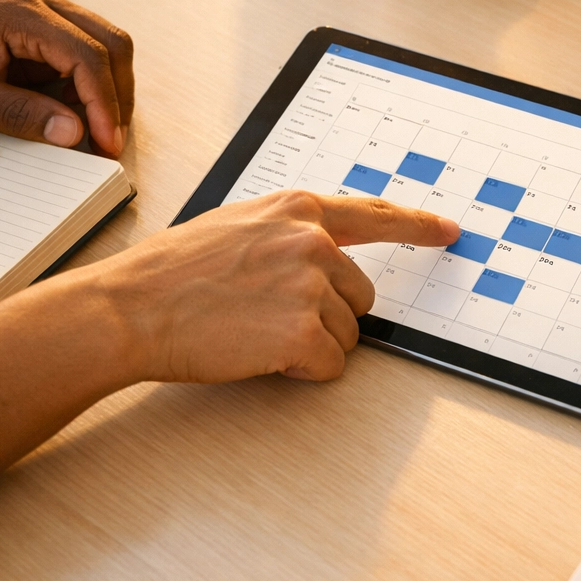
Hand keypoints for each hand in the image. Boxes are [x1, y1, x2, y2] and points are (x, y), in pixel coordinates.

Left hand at [0, 0, 133, 156]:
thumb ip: (19, 114)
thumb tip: (75, 133)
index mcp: (18, 11)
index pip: (87, 55)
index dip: (104, 104)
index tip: (105, 144)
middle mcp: (38, 1)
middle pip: (110, 44)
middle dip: (117, 98)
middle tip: (108, 144)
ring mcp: (41, 10)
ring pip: (104, 47)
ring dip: (108, 92)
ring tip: (94, 134)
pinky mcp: (38, 26)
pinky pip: (82, 53)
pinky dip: (89, 87)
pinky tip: (75, 116)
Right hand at [97, 191, 458, 383]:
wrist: (132, 308)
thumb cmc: (171, 273)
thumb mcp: (236, 226)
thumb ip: (286, 231)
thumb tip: (322, 249)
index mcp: (297, 209)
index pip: (376, 215)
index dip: (418, 226)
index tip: (448, 231)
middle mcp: (312, 241)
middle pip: (361, 296)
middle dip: (325, 315)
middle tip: (265, 315)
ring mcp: (310, 286)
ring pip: (348, 335)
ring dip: (310, 344)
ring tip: (252, 330)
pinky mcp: (303, 332)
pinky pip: (331, 366)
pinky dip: (301, 371)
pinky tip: (257, 353)